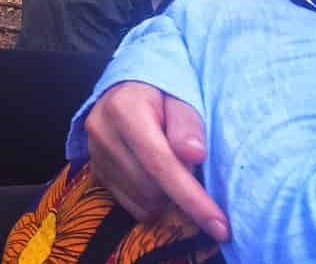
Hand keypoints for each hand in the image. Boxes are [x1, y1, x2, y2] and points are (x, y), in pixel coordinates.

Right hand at [85, 81, 228, 241]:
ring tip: (174, 169)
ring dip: (167, 197)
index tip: (220, 226)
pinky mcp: (95, 170)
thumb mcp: (181, 97)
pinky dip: (152, 202)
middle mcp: (102, 131)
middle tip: (193, 169)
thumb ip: (188, 124)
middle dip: (181, 192)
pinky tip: (158, 179)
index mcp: (124, 109)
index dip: (192, 198)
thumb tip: (194, 154)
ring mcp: (95, 153)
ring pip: (141, 201)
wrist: (127, 88)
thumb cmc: (162, 93)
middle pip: (151, 188)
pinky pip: (130, 206)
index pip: (160, 162)